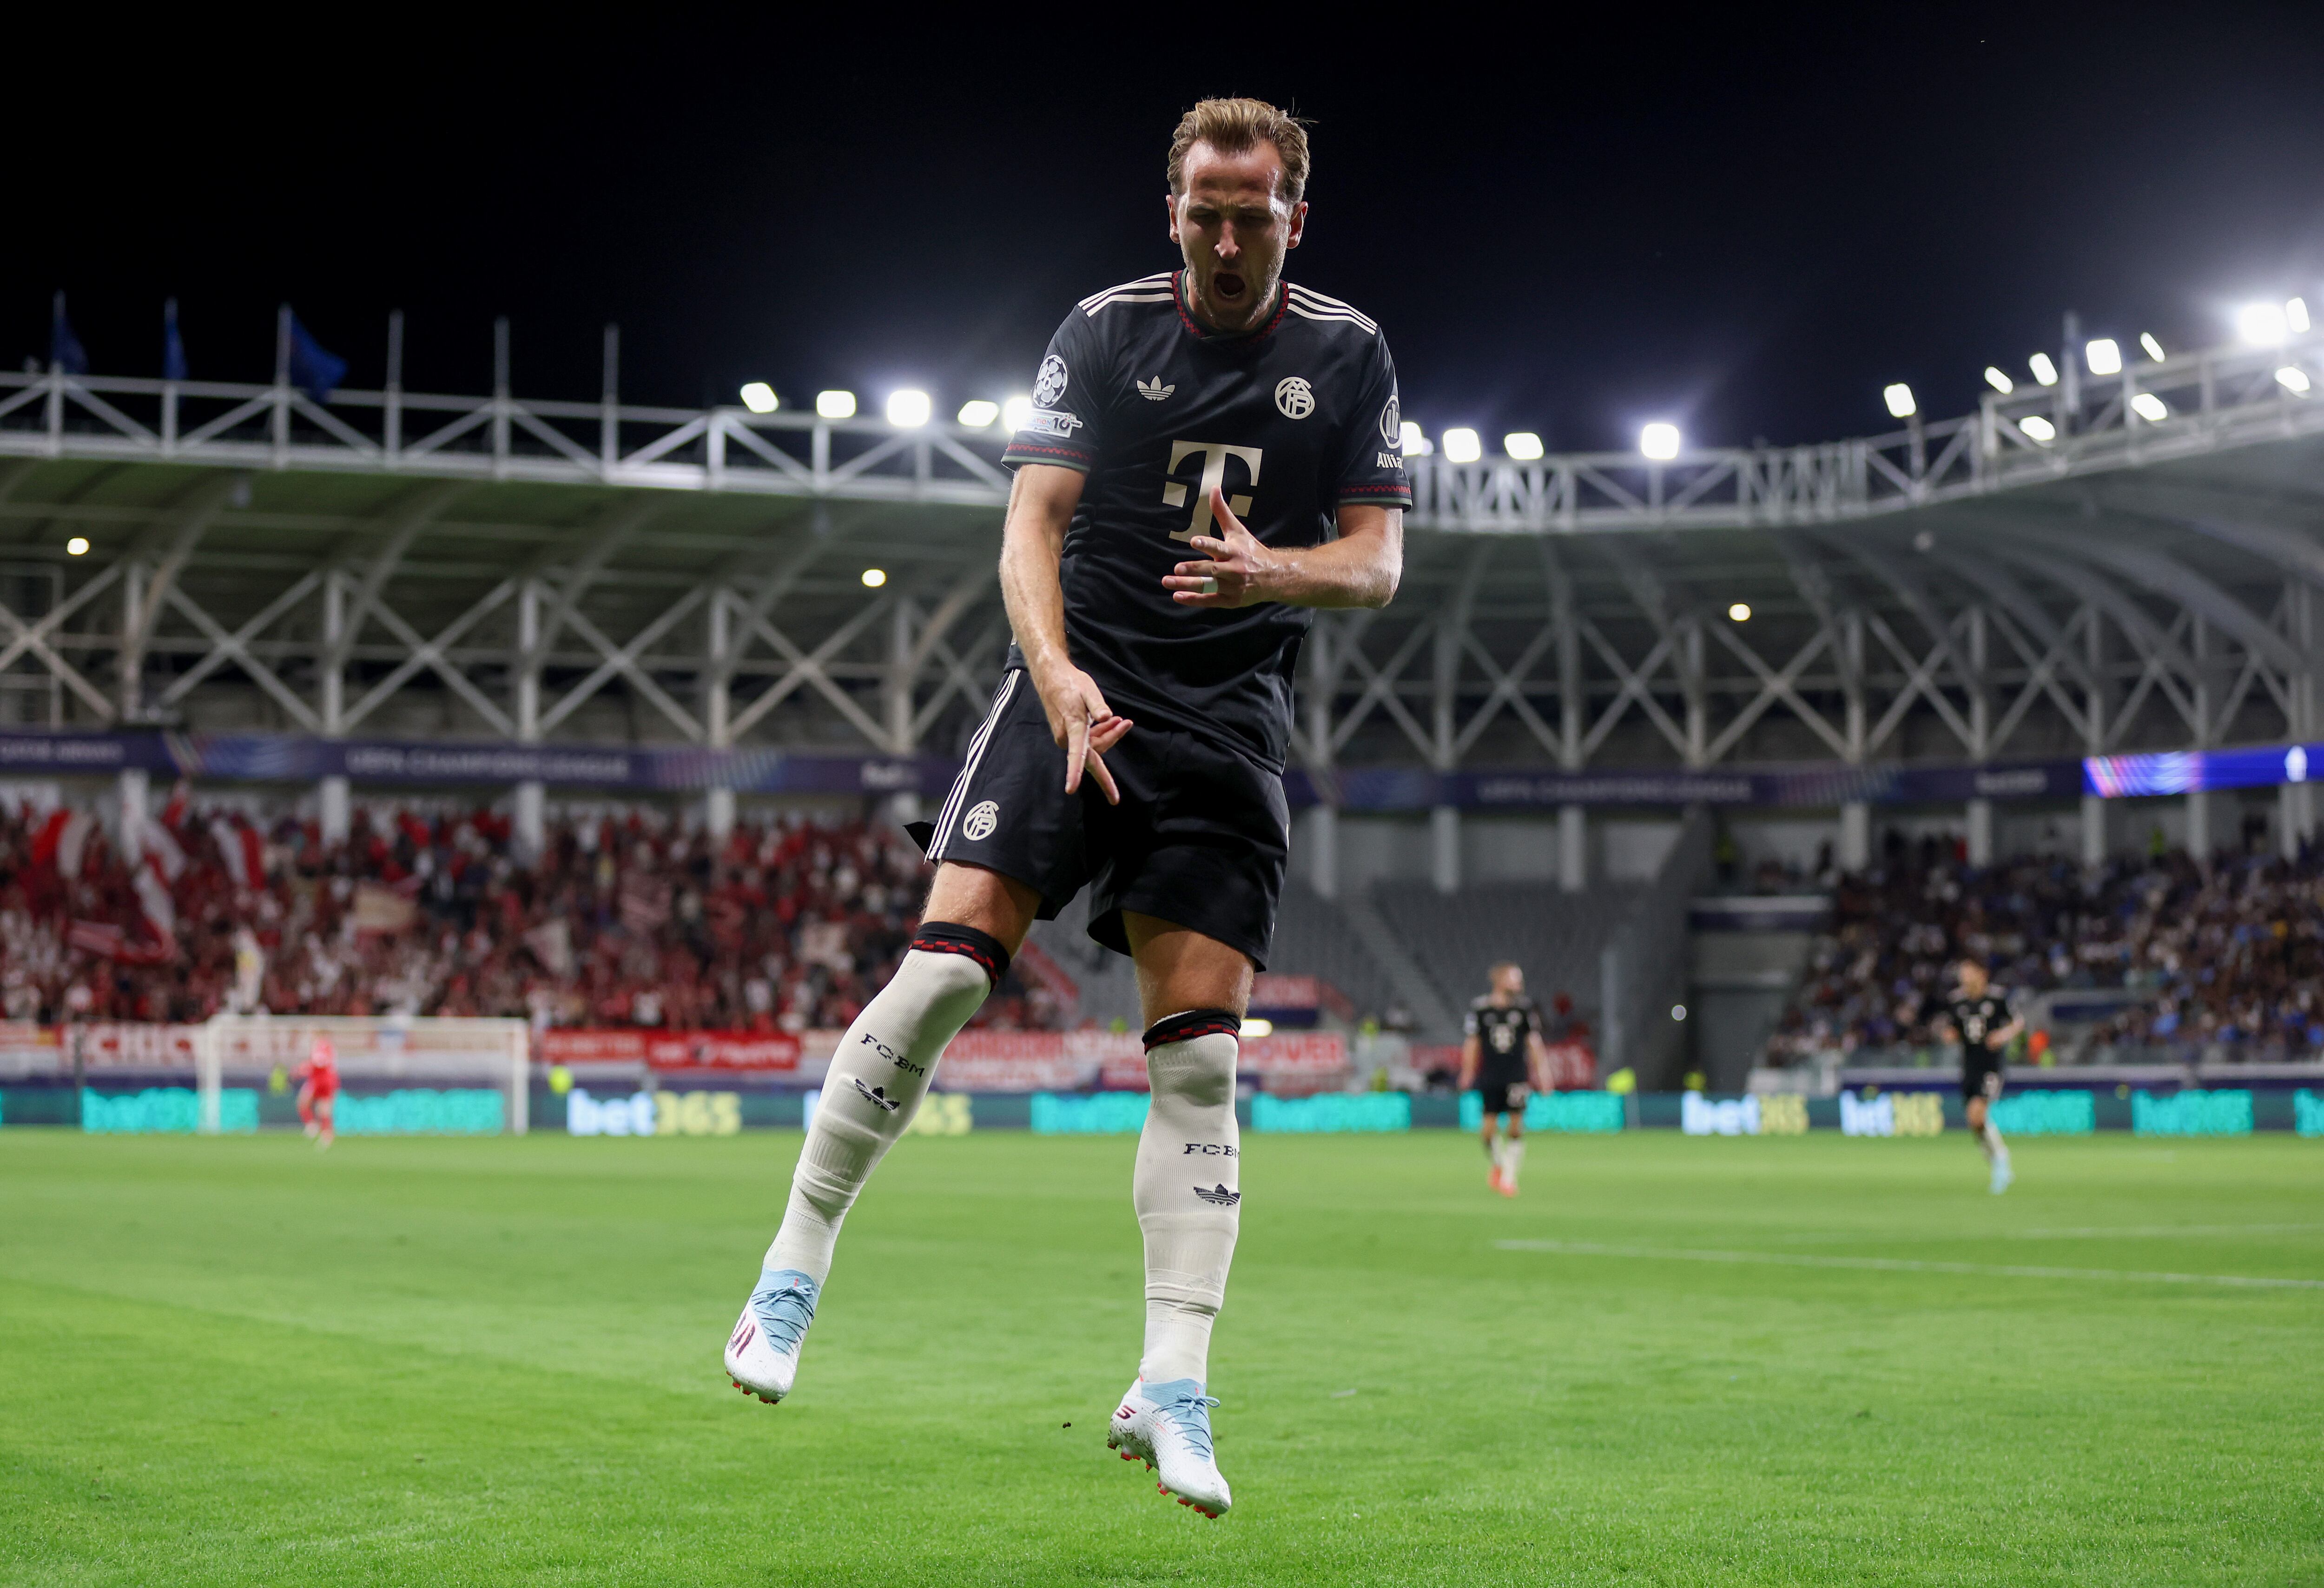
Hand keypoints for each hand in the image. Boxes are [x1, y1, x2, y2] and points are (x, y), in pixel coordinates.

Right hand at [1030, 660, 1130, 802]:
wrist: (1052, 677)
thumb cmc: (1071, 683)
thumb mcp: (1088, 690)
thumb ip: (1097, 705)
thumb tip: (1106, 717)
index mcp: (1073, 728)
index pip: (1077, 754)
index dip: (1075, 772)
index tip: (1071, 788)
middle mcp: (1067, 737)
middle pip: (1094, 754)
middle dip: (1112, 743)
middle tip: (1126, 729)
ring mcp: (1067, 737)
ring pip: (1093, 746)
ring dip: (1108, 735)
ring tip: (1122, 721)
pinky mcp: (1069, 734)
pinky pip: (1088, 741)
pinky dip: (1101, 733)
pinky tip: (1111, 722)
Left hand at [1164, 488, 1277, 607]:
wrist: (1274, 577)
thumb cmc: (1252, 551)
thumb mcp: (1238, 531)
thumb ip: (1222, 512)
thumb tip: (1214, 488)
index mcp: (1235, 551)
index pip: (1219, 547)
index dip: (1207, 545)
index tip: (1194, 541)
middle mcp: (1234, 570)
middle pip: (1211, 570)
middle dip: (1194, 569)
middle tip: (1177, 569)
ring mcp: (1232, 587)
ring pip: (1208, 586)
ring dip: (1187, 585)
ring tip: (1168, 581)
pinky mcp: (1231, 601)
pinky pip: (1210, 601)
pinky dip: (1193, 600)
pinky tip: (1177, 596)